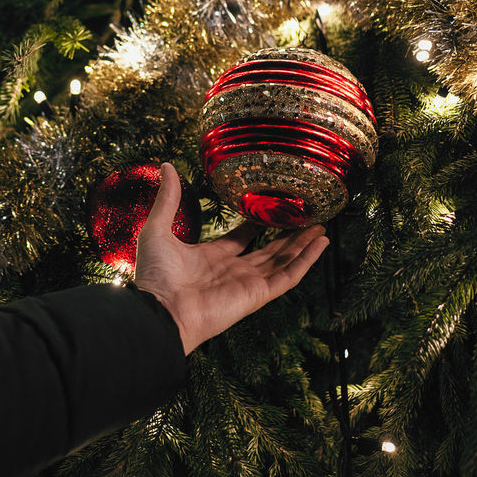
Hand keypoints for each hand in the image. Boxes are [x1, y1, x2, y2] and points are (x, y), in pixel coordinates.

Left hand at [134, 162, 329, 354]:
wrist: (159, 311)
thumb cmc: (155, 276)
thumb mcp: (158, 228)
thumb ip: (168, 198)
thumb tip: (166, 165)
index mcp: (211, 258)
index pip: (239, 239)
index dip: (255, 224)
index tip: (269, 209)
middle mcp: (232, 271)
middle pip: (268, 251)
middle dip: (288, 236)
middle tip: (307, 219)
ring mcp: (247, 284)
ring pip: (283, 261)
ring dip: (303, 245)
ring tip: (322, 228)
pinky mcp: (257, 295)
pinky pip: (288, 276)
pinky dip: (306, 260)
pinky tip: (320, 244)